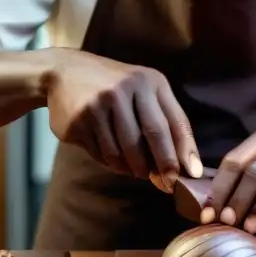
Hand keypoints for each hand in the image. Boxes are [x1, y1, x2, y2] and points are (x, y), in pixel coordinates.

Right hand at [44, 49, 201, 191]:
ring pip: (124, 152)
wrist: (63, 72)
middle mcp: (125, 88)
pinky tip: (113, 157)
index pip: (174, 121)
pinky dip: (111, 163)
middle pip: (152, 136)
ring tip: (135, 168)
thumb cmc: (114, 86)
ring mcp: (99, 104)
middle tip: (167, 184)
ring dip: (133, 168)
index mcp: (148, 81)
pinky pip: (101, 154)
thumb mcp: (143, 89)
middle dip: (162, 165)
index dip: (184, 151)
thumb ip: (164, 120)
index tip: (192, 175)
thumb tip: (184, 164)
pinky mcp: (79, 120)